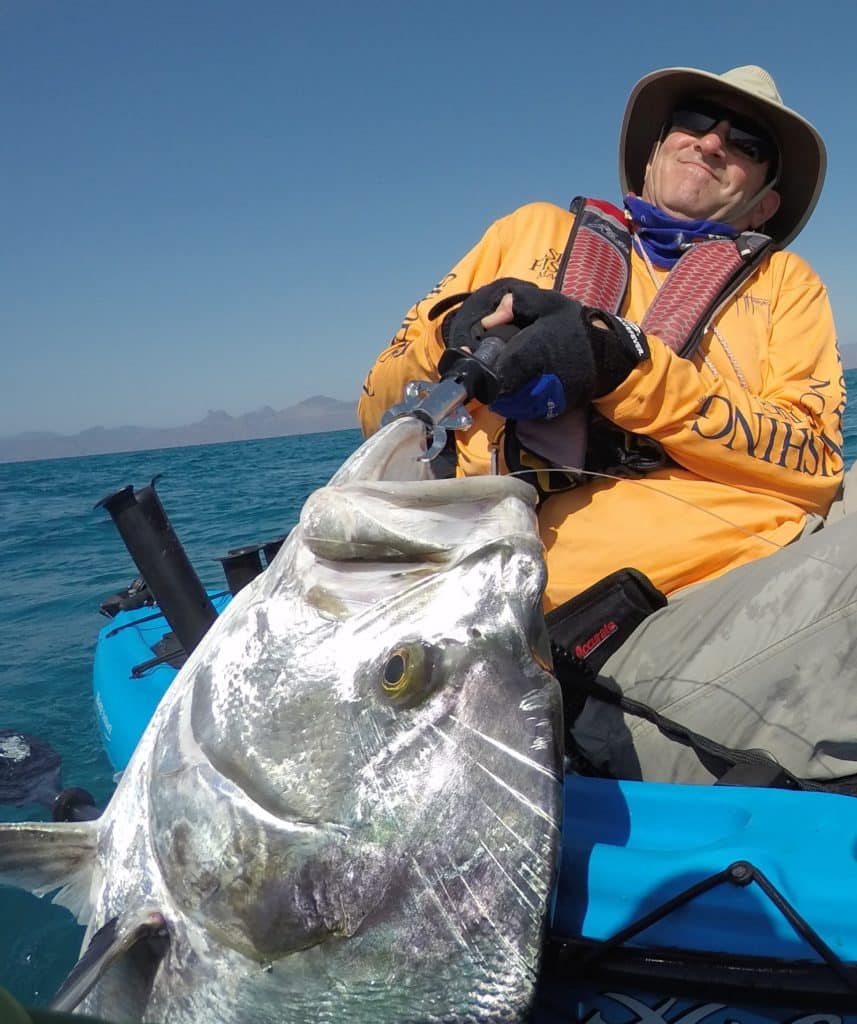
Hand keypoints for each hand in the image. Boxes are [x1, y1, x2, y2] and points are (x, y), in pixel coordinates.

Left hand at [448, 278, 648, 418]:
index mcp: (533, 352)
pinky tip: (517, 381)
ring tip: (502, 370)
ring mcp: (542, 399)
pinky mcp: (547, 411)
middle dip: (485, 378)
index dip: (478, 366)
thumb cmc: (575, 326)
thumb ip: (515, 303)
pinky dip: (512, 397)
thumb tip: (487, 320)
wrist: (607, 356)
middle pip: (496, 389)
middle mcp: (536, 380)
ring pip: (505, 402)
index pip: (497, 370)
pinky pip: (519, 408)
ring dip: (497, 389)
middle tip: (483, 362)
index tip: (467, 355)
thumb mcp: (548, 303)